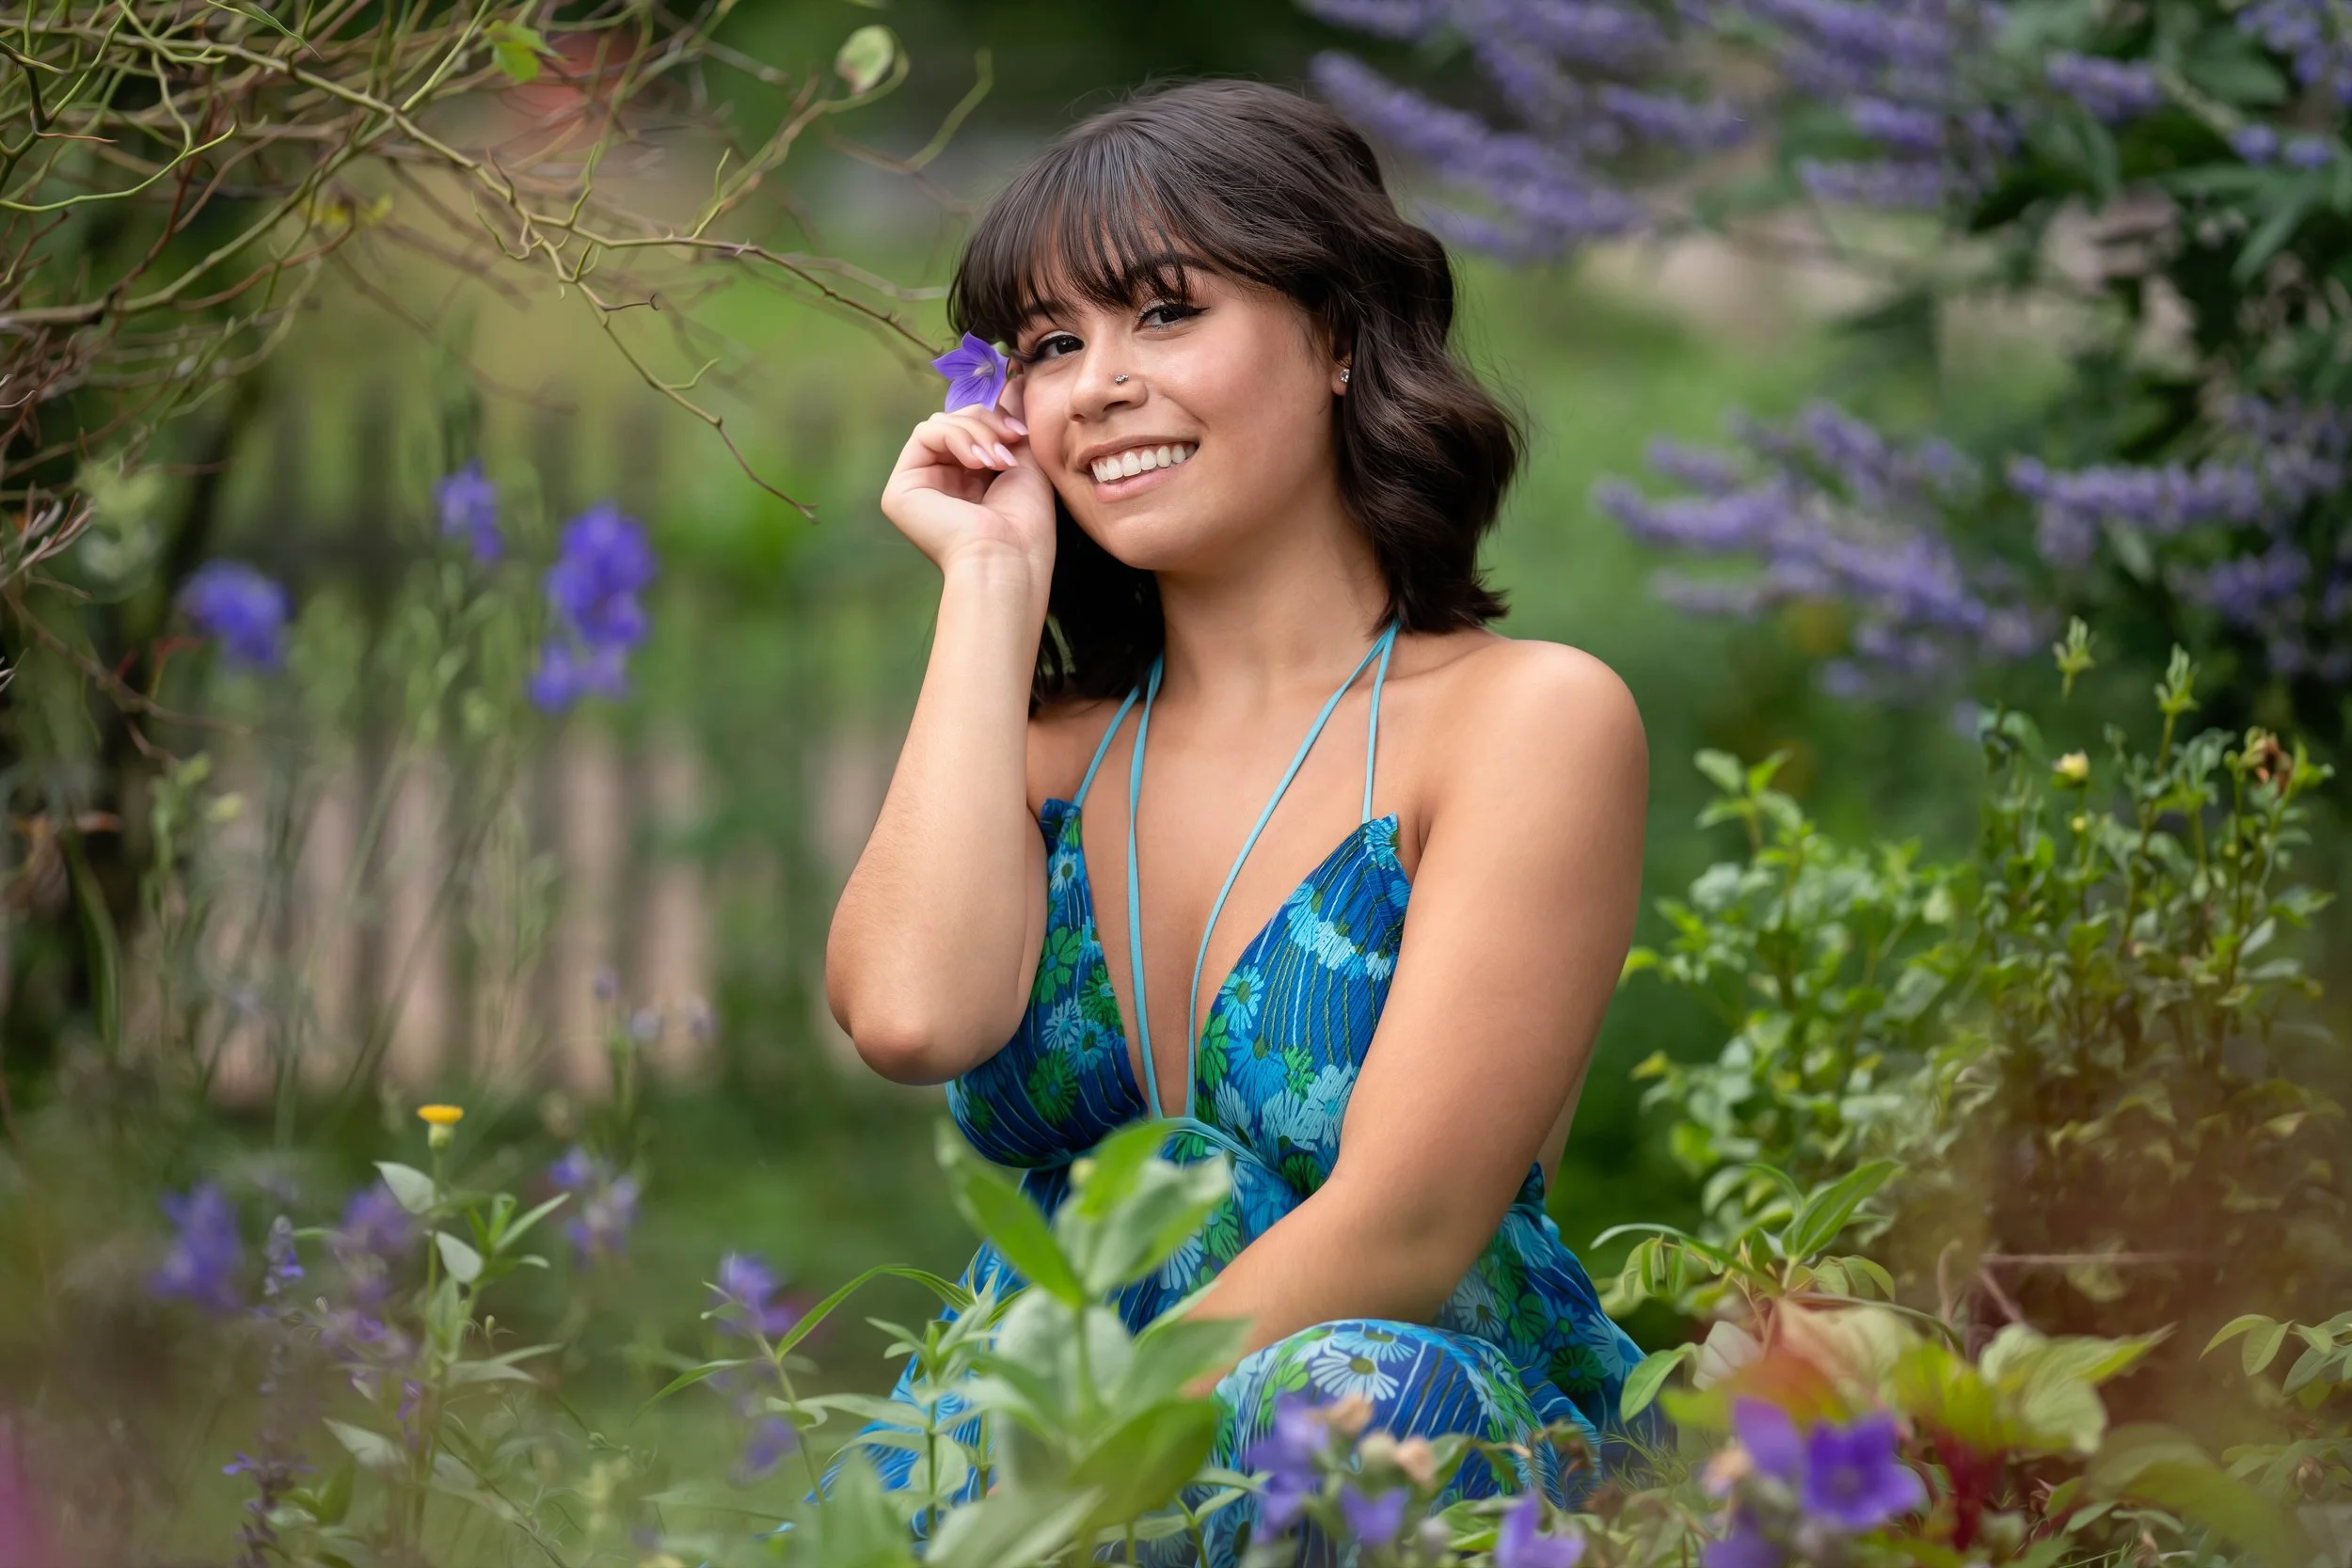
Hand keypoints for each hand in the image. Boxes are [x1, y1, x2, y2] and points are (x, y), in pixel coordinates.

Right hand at [879, 383, 1054, 580]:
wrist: (1009, 559)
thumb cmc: (1025, 525)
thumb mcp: (1024, 460)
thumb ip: (1012, 421)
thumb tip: (1014, 377)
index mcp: (968, 480)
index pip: (972, 427)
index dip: (996, 418)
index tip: (1022, 430)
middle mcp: (940, 482)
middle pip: (955, 420)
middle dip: (988, 422)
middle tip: (1014, 441)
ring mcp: (919, 485)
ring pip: (942, 423)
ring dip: (976, 431)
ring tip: (999, 460)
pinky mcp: (900, 490)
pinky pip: (925, 434)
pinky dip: (956, 437)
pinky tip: (978, 462)